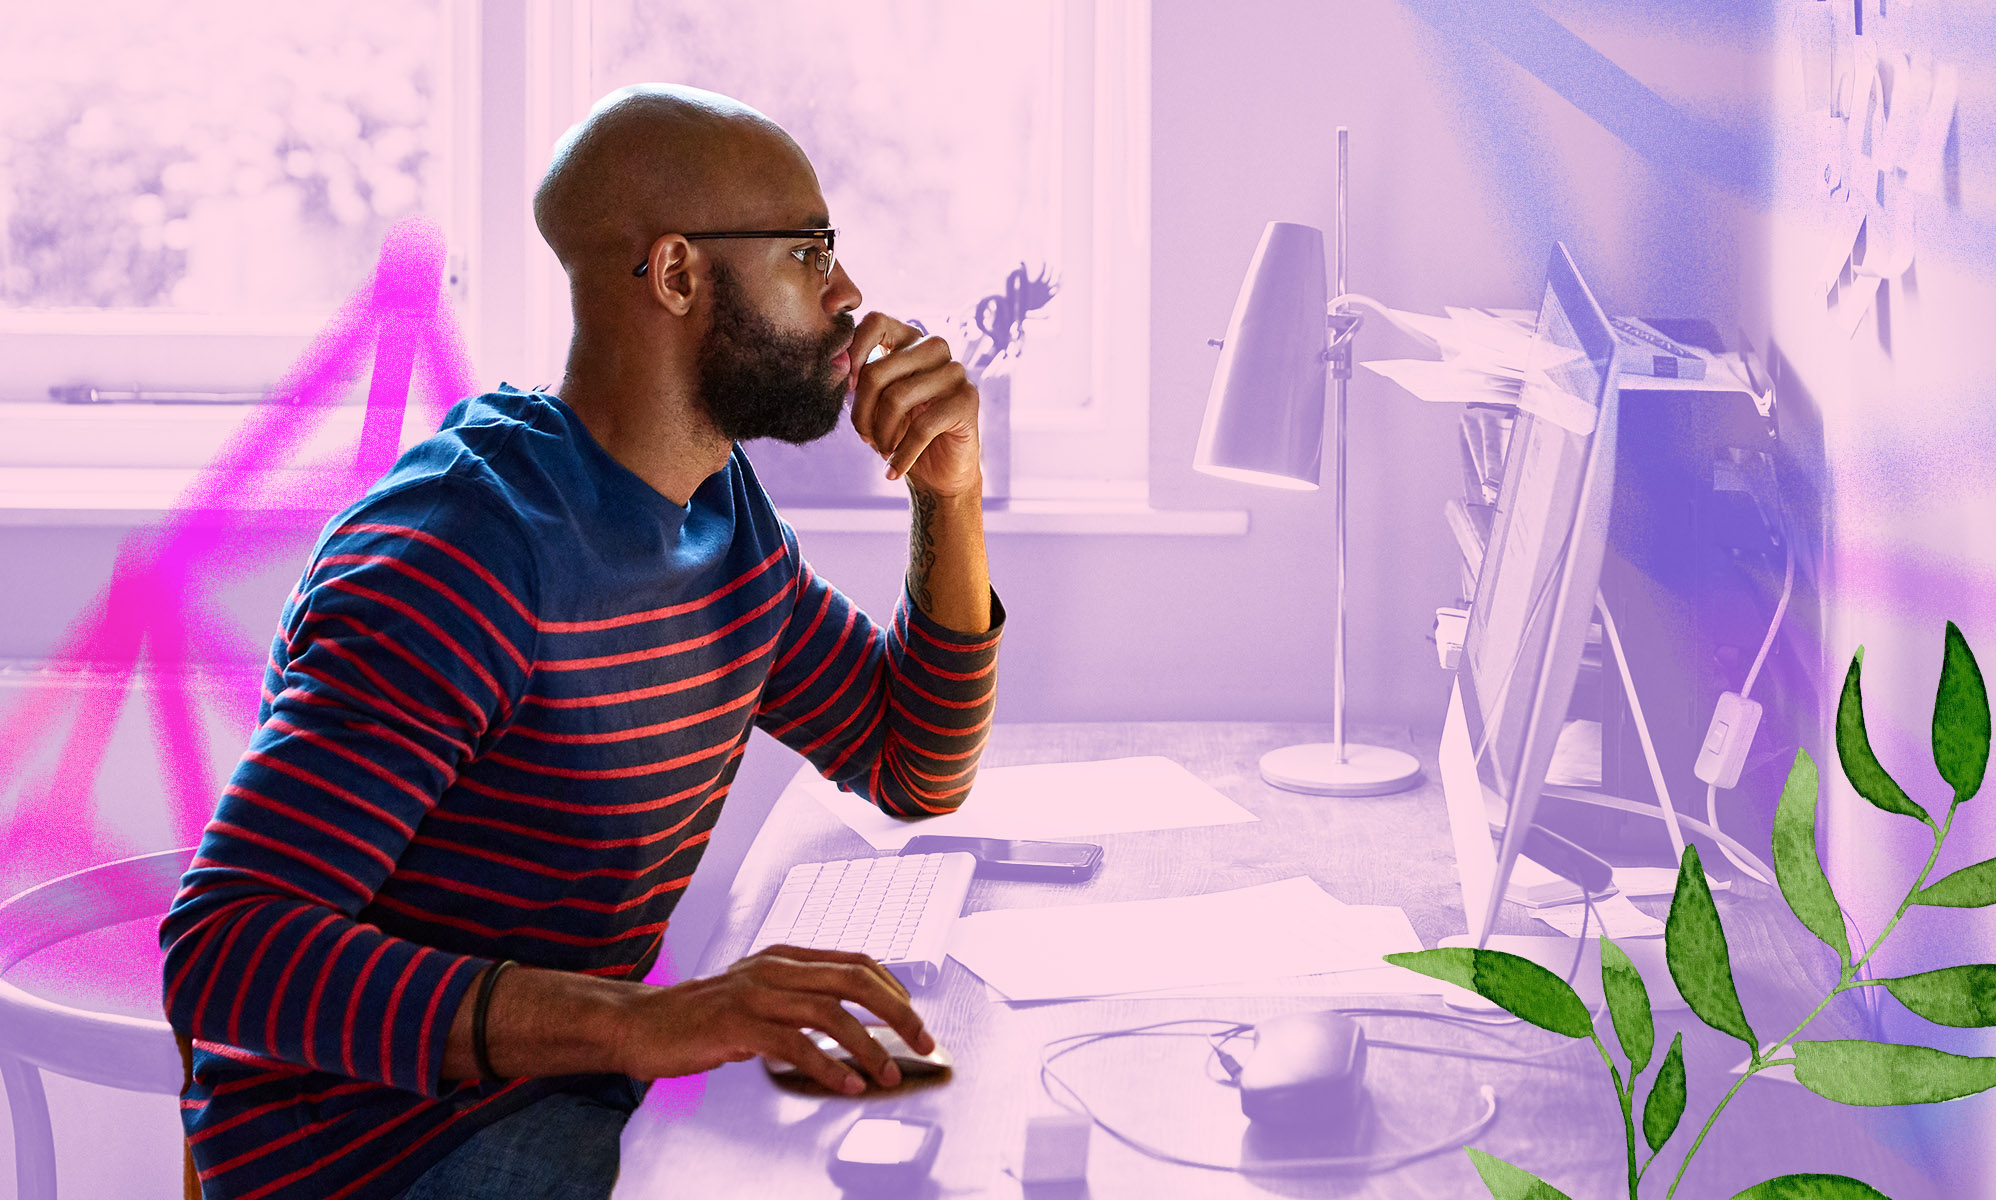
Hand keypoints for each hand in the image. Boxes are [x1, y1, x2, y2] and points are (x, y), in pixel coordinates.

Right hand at [612, 945, 933, 1093]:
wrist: (642, 1024)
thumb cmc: (702, 1016)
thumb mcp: (756, 995)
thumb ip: (796, 1001)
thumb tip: (846, 1025)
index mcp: (784, 956)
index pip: (857, 962)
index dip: (894, 990)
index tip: (915, 1020)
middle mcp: (775, 967)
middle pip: (855, 980)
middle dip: (898, 1013)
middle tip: (924, 1043)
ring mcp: (756, 993)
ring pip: (831, 1013)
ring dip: (869, 1048)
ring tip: (888, 1076)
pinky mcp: (738, 1025)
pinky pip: (796, 1046)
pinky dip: (829, 1067)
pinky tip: (846, 1085)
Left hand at [846, 311, 982, 498]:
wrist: (940, 473)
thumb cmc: (901, 433)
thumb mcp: (873, 405)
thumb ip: (857, 382)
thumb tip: (836, 368)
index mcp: (909, 340)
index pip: (876, 322)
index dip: (854, 353)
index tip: (847, 390)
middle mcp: (934, 347)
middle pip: (878, 372)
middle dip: (861, 414)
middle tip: (863, 437)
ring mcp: (955, 371)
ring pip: (897, 398)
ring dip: (881, 435)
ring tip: (881, 451)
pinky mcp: (967, 399)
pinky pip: (922, 427)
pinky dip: (901, 455)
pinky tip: (893, 471)